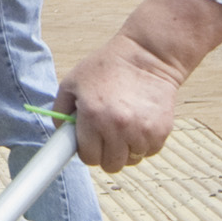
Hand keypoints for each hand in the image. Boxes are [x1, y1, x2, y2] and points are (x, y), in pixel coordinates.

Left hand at [60, 30, 184, 170]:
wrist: (147, 55)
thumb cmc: (107, 67)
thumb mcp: (72, 82)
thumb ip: (60, 110)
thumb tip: (61, 135)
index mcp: (93, 116)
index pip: (88, 157)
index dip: (87, 153)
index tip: (89, 147)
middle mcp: (117, 126)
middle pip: (110, 164)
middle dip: (106, 153)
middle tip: (106, 136)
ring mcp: (141, 131)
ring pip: (131, 160)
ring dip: (126, 149)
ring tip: (124, 127)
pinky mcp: (161, 131)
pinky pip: (148, 152)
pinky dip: (143, 144)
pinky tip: (139, 124)